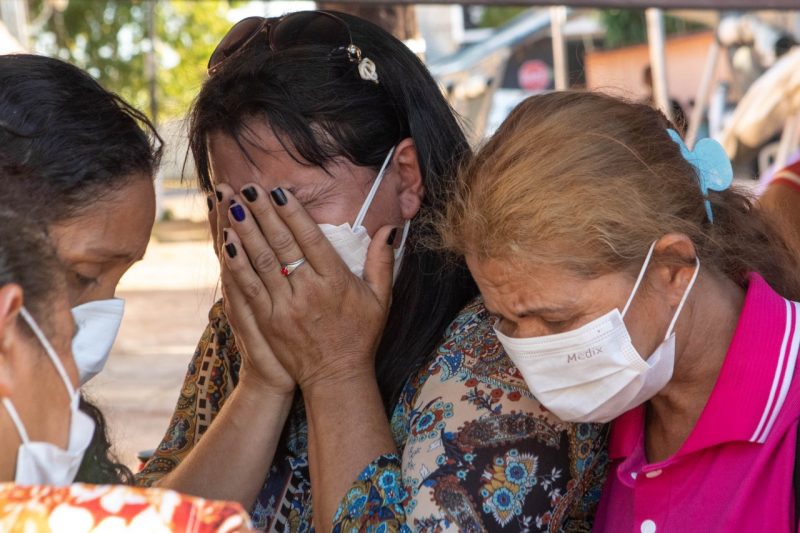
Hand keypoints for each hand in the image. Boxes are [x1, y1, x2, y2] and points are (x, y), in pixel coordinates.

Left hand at [220, 183, 396, 390]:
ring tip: (231, 204)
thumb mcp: (381, 298)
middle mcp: (309, 292)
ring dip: (244, 231)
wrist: (336, 377)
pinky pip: (248, 288)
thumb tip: (389, 228)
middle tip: (247, 187)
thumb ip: (382, 261)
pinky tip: (227, 242)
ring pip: (260, 262)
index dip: (292, 213)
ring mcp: (285, 308)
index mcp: (336, 282)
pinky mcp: (267, 322)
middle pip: (281, 244)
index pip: (310, 239)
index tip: (278, 191)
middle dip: (262, 212)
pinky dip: (236, 264)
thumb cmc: (360, 335)